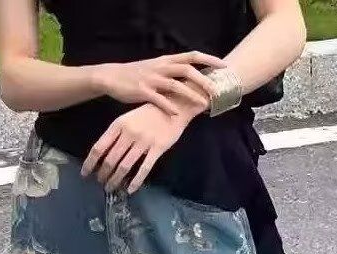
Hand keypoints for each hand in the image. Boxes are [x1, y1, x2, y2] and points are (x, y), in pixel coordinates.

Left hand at [81, 99, 201, 193]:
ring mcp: (144, 142)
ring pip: (125, 166)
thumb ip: (116, 134)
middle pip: (111, 159)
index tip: (85, 174)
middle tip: (100, 183)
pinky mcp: (158, 149)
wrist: (174, 104)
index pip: (99, 147)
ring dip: (116, 179)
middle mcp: (129, 134)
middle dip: (103, 174)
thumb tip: (103, 154)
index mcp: (118, 125)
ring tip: (111, 187)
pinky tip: (130, 190)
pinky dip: (136, 181)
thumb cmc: (148, 112)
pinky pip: (144, 168)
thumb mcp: (128, 118)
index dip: (90, 163)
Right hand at [92, 51, 223, 115]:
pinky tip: (177, 114)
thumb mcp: (156, 68)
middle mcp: (161, 67)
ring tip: (203, 103)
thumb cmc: (136, 75)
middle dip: (203, 79)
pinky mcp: (142, 91)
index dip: (209, 59)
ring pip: (175, 84)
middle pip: (187, 69)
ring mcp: (152, 79)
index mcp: (166, 60)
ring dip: (190, 94)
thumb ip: (172, 72)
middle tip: (217, 90)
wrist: (112, 76)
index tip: (223, 66)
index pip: (192, 56)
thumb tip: (190, 78)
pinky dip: (168, 106)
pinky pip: (158, 99)